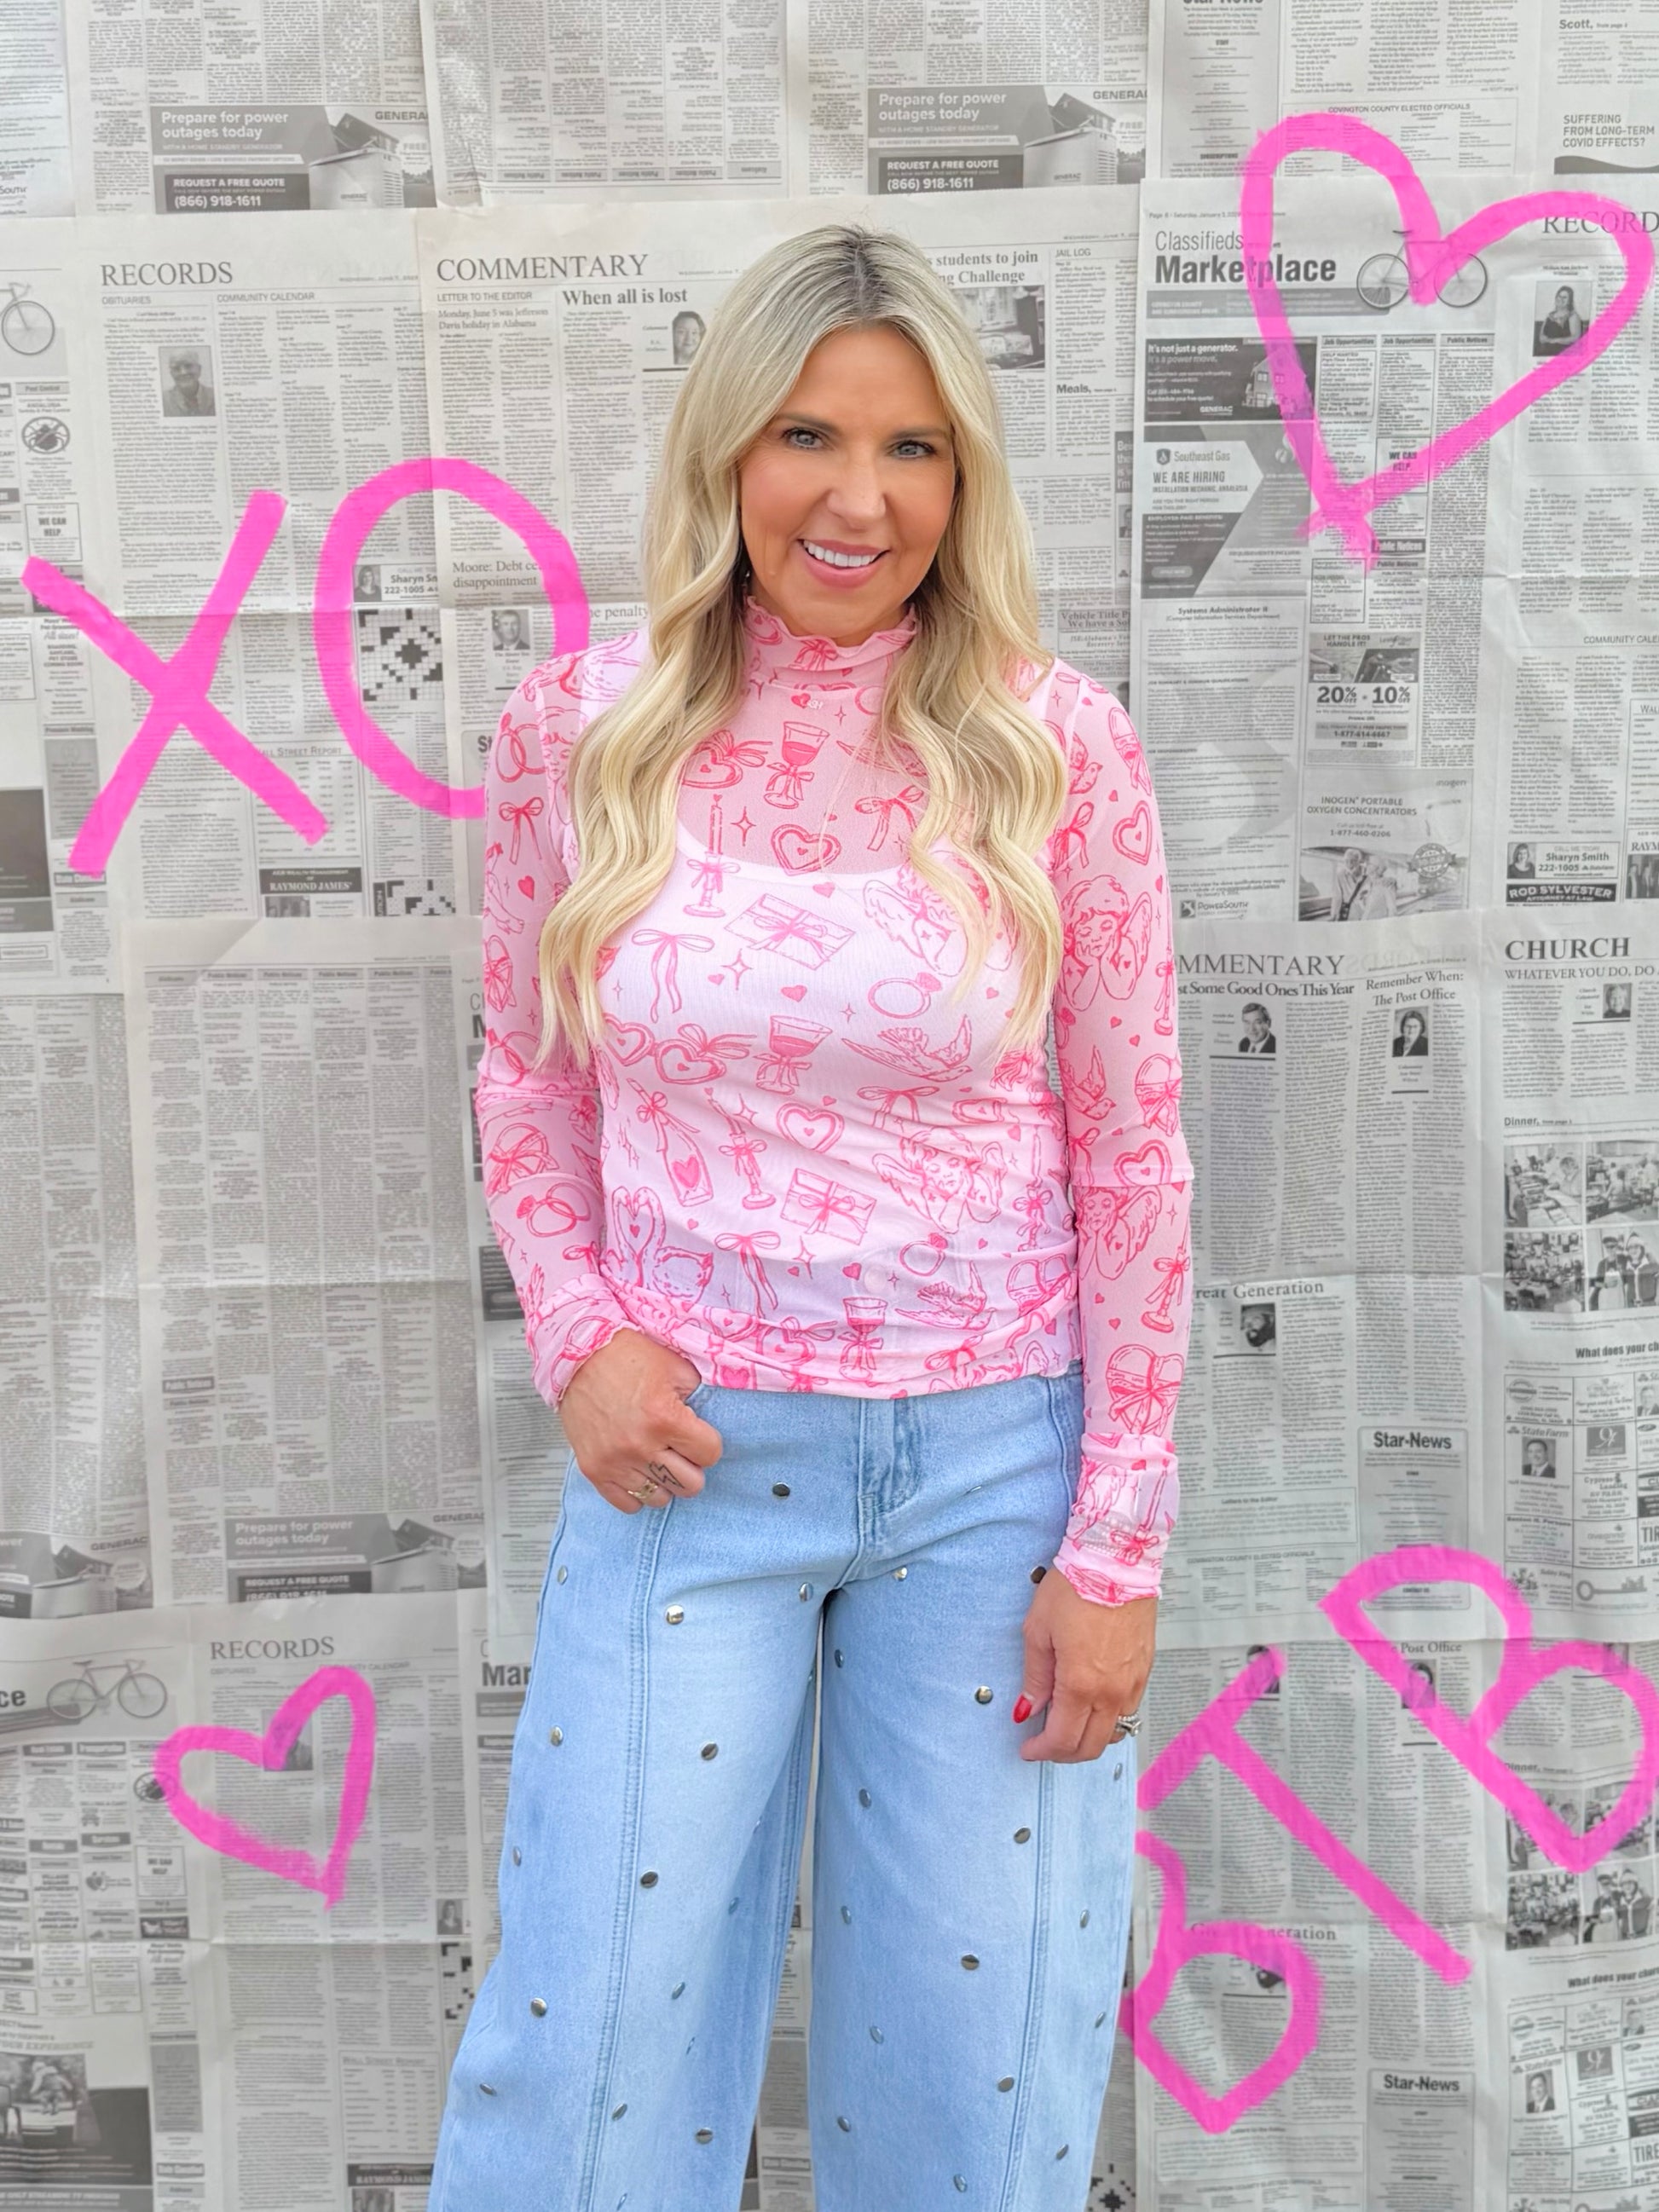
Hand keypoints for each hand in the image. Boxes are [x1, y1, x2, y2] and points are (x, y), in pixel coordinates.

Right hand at [559, 1329, 721, 1514]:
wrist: (576, 1357)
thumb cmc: (625, 1356)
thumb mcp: (676, 1366)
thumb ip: (700, 1397)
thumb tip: (711, 1422)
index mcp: (664, 1417)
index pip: (710, 1454)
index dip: (708, 1443)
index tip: (698, 1433)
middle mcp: (639, 1445)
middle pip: (690, 1484)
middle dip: (691, 1466)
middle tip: (680, 1449)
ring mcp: (615, 1461)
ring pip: (660, 1498)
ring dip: (664, 1480)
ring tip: (657, 1458)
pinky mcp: (594, 1470)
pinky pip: (628, 1504)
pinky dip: (637, 1491)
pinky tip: (638, 1469)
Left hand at [1014, 1571, 1154, 1762]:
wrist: (1116, 1560)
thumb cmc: (1075, 1587)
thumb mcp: (1038, 1631)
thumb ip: (1035, 1677)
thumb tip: (1027, 1709)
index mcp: (1081, 1684)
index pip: (1062, 1740)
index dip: (1041, 1750)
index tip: (1028, 1748)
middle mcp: (1111, 1691)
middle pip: (1090, 1746)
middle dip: (1063, 1752)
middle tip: (1044, 1743)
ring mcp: (1133, 1682)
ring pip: (1113, 1731)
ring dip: (1088, 1737)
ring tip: (1067, 1722)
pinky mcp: (1145, 1669)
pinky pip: (1128, 1709)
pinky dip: (1108, 1717)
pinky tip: (1091, 1701)